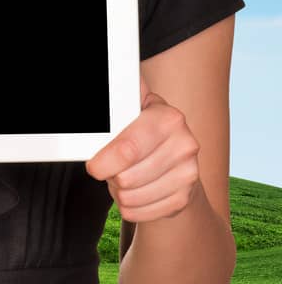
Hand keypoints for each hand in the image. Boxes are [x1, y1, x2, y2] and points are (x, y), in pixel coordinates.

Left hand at [85, 75, 203, 222]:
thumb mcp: (128, 110)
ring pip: (130, 197)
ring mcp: (189, 174)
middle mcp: (185, 145)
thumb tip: (105, 72)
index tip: (94, 166)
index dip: (104, 161)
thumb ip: (115, 99)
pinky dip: (129, 205)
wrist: (172, 160)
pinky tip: (135, 190)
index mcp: (168, 118)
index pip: (128, 148)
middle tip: (112, 165)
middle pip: (126, 178)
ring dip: (118, 190)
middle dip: (111, 174)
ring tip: (124, 174)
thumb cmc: (139, 130)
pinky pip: (138, 212)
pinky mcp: (184, 199)